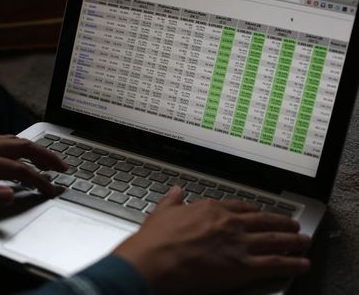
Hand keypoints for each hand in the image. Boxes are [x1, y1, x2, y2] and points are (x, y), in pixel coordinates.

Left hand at [0, 136, 67, 208]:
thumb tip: (10, 195)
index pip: (21, 171)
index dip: (40, 181)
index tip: (53, 190)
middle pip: (24, 147)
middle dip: (47, 156)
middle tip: (63, 166)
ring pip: (14, 140)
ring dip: (35, 148)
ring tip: (46, 157)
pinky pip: (2, 138)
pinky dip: (18, 144)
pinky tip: (15, 150)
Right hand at [114, 186, 310, 294]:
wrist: (154, 260)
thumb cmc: (156, 240)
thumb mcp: (163, 212)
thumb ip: (173, 200)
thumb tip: (176, 191)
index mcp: (212, 210)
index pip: (241, 208)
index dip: (255, 211)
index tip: (261, 213)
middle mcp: (229, 223)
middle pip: (263, 221)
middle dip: (280, 223)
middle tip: (292, 225)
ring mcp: (238, 244)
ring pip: (274, 240)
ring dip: (292, 241)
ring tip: (303, 241)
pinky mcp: (242, 266)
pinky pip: (274, 263)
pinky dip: (292, 263)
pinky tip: (301, 264)